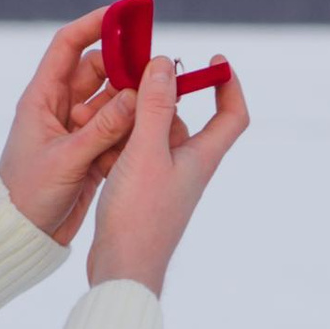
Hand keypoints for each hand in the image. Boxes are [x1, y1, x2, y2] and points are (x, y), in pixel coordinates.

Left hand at [0, 9, 137, 244]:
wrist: (23, 235)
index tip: (126, 13)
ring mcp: (76, 129)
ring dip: (132, 105)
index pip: (68, 46)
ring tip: (156, 109)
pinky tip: (145, 138)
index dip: (95, 24)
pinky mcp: (90, 151)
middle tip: (157, 71)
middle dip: (126, 68)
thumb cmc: (29, 194)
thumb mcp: (67, 160)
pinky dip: (131, 132)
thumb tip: (137, 95)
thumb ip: (103, 128)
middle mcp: (59, 107)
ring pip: (113, 102)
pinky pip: (117, 130)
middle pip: (99, 71)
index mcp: (42, 98)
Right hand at [84, 53, 248, 295]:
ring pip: (152, 136)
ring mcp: (165, 180)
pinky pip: (134, 155)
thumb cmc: (139, 215)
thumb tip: (166, 64)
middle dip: (158, 97)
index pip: (232, 115)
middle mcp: (188, 167)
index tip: (215, 61)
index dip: (229, 85)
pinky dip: (119, 143)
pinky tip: (97, 141)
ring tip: (104, 111)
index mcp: (201, 157)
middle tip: (131, 78)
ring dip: (132, 120)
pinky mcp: (143, 192)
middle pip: (181, 119)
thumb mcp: (146, 152)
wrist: (123, 268)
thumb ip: (156, 107)